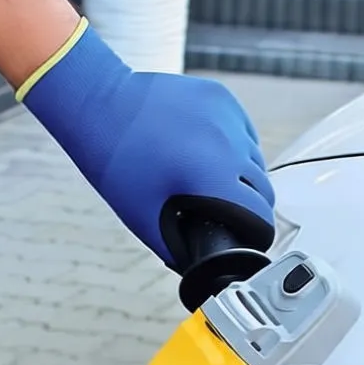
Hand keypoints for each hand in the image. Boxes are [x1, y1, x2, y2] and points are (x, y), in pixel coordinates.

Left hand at [19, 18, 275, 268]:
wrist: (101, 107)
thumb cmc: (116, 166)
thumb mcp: (144, 218)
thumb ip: (176, 247)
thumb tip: (196, 267)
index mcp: (213, 177)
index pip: (259, 213)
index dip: (257, 232)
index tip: (250, 238)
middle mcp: (229, 144)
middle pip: (263, 185)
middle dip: (253, 204)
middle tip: (232, 214)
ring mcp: (227, 116)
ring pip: (253, 155)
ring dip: (242, 172)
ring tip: (213, 180)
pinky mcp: (220, 97)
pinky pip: (240, 129)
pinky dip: (233, 144)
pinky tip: (208, 151)